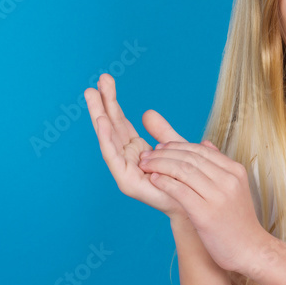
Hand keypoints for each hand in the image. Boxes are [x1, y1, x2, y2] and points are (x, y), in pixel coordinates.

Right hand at [83, 73, 205, 219]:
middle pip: (111, 125)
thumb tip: (147, 111)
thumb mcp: (174, 148)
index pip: (120, 120)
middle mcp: (127, 158)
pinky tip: (102, 120)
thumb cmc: (185, 180)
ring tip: (92, 94)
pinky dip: (106, 137)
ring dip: (99, 114)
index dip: (113, 100)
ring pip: (108, 137)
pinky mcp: (126, 181)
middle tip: (98, 79)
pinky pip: (113, 155)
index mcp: (135, 149)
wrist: (193, 205)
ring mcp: (124, 169)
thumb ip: (160, 131)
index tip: (106, 79)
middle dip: (103, 102)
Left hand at [137, 141, 264, 272]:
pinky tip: (153, 180)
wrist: (250, 250)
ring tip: (144, 165)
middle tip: (146, 154)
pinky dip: (164, 183)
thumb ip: (219, 165)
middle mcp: (228, 180)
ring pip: (183, 171)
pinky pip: (180, 191)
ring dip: (159, 165)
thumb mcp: (235, 187)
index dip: (176, 145)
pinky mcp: (206, 214)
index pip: (201, 149)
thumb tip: (204, 144)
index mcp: (235, 171)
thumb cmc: (238, 221)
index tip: (159, 146)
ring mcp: (218, 197)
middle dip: (163, 153)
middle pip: (190, 157)